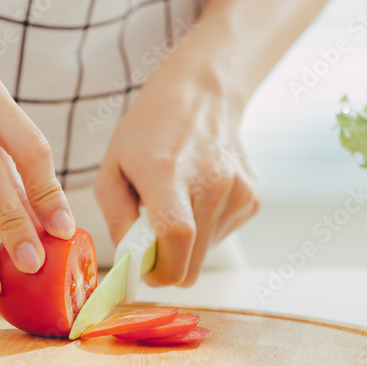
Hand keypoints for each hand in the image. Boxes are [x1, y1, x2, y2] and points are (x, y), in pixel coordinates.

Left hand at [95, 50, 259, 286]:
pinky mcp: (252, 199)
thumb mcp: (114, 167)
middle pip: (192, 260)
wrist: (203, 95)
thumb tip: (132, 261)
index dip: (161, 268)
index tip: (146, 270)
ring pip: (205, 254)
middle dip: (168, 265)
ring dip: (186, 243)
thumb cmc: (150, 130)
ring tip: (177, 202)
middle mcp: (211, 182)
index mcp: (168, 172)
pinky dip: (204, 230)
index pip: (176, 235)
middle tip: (151, 240)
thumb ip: (117, 219)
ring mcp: (237, 191)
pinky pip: (220, 238)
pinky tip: (197, 197)